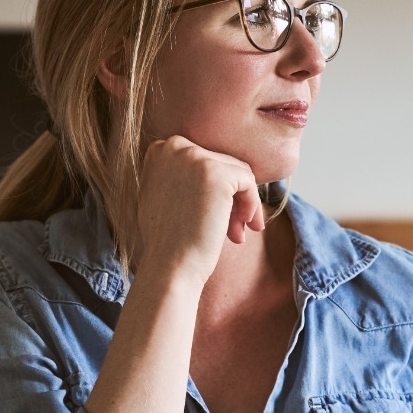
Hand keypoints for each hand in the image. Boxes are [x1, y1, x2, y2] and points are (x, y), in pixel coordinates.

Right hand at [137, 136, 265, 285]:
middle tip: (233, 229)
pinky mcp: (218, 174)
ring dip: (242, 203)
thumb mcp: (165, 196)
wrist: (169, 266)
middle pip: (222, 163)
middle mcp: (175, 147)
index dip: (215, 189)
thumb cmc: (168, 240)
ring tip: (237, 233)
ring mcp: (195, 158)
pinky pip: (249, 183)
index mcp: (160, 150)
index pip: (204, 158)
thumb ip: (180, 175)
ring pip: (238, 172)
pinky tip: (244, 228)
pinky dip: (252, 205)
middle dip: (230, 198)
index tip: (216, 215)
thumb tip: (209, 170)